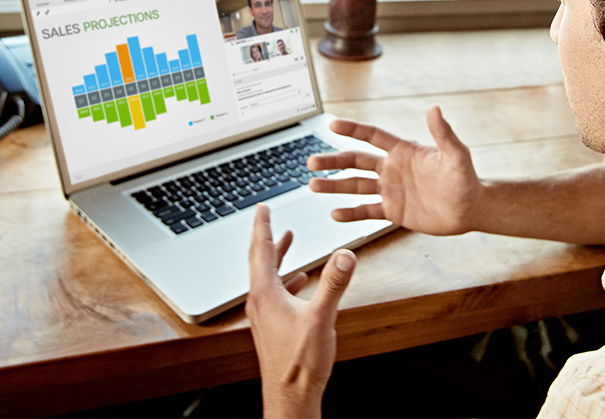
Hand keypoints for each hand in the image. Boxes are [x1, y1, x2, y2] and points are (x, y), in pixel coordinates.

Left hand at [247, 204, 355, 418]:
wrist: (289, 397)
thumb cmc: (300, 364)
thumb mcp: (321, 319)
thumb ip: (334, 284)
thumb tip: (345, 254)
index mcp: (266, 295)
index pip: (261, 251)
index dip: (262, 226)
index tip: (261, 207)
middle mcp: (260, 303)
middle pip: (260, 260)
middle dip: (266, 236)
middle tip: (266, 216)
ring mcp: (264, 316)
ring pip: (267, 277)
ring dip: (277, 256)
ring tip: (286, 241)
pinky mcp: (272, 327)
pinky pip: (276, 294)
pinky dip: (286, 280)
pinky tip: (300, 282)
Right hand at [308, 106, 481, 235]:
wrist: (470, 209)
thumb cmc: (466, 178)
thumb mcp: (456, 154)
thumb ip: (443, 133)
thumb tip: (434, 108)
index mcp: (403, 152)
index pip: (373, 136)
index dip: (353, 129)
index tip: (333, 124)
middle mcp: (392, 169)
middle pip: (356, 161)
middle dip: (333, 161)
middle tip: (311, 162)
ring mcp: (391, 190)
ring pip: (356, 186)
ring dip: (335, 185)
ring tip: (313, 185)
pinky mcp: (393, 211)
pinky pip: (367, 211)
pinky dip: (351, 213)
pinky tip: (335, 214)